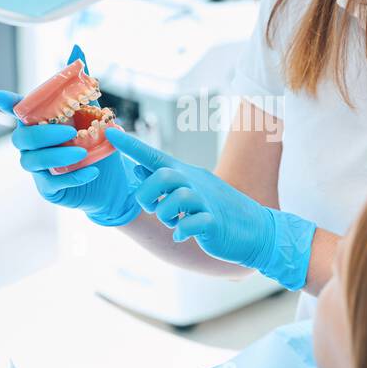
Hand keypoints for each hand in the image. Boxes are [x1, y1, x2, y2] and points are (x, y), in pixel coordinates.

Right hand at [0, 45, 139, 226]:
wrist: (114, 180)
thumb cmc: (97, 143)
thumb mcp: (94, 112)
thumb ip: (82, 85)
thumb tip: (77, 49)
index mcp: (40, 122)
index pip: (18, 111)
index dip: (7, 104)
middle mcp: (33, 144)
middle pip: (21, 138)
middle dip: (43, 134)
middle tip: (69, 131)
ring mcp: (37, 167)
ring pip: (31, 161)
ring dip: (57, 154)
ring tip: (82, 152)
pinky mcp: (47, 187)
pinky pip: (50, 182)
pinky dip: (71, 176)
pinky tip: (90, 170)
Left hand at [105, 129, 315, 289]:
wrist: (257, 230)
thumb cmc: (218, 209)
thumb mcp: (190, 190)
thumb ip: (164, 180)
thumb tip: (136, 168)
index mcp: (186, 174)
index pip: (154, 155)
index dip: (131, 145)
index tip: (109, 132)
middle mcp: (195, 183)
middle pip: (163, 177)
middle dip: (148, 195)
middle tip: (153, 208)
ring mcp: (206, 202)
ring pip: (175, 200)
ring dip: (165, 216)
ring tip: (174, 222)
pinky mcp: (213, 223)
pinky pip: (190, 224)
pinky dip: (181, 231)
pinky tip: (182, 235)